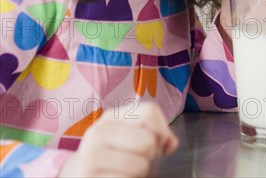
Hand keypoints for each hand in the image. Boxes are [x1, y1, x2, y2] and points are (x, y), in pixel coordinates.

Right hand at [59, 102, 177, 177]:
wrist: (76, 177)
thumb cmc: (111, 159)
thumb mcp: (128, 138)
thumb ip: (154, 134)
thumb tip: (170, 144)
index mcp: (110, 118)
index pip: (149, 111)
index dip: (161, 130)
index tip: (157, 144)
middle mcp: (97, 134)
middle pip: (148, 141)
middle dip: (150, 157)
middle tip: (136, 162)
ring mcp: (90, 158)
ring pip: (140, 165)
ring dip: (139, 174)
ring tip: (124, 173)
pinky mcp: (88, 177)